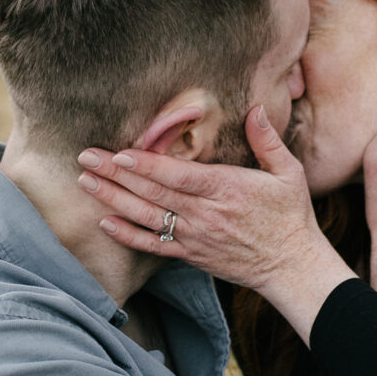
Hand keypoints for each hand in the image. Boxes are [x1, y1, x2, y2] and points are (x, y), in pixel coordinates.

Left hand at [77, 108, 354, 345]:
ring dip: (113, 199)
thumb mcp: (289, 173)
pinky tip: (105, 222)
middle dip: (116, 174)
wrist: (291, 266)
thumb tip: (256, 109)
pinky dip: (127, 235)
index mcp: (227, 189)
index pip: (179, 176)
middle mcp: (205, 214)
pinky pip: (153, 246)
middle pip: (153, 193)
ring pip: (146, 217)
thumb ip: (267, 141)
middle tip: (86, 157)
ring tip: (85, 183)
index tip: (120, 153)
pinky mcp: (190, 254)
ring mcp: (194, 237)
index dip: (147, 165)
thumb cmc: (291, 217)